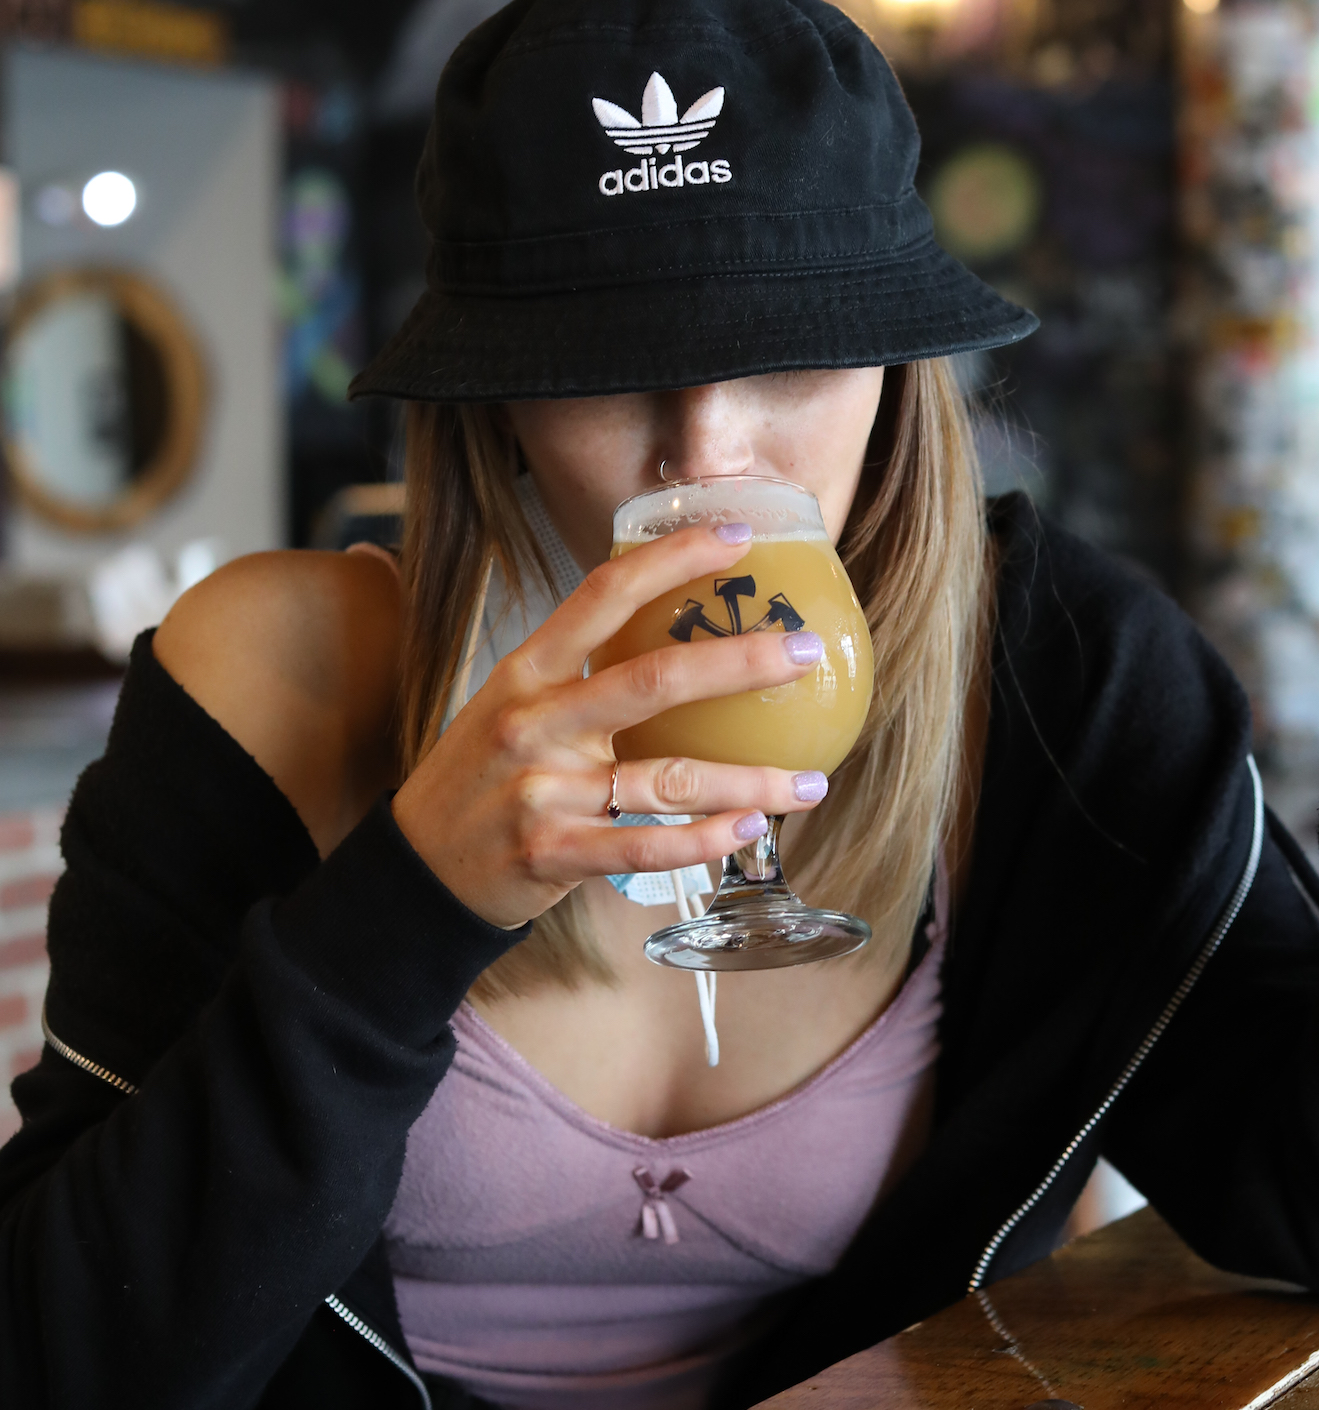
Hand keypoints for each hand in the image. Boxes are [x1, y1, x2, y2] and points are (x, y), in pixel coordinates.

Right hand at [392, 522, 829, 928]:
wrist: (418, 872)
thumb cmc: (483, 782)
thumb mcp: (514, 708)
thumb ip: (582, 676)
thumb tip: (682, 644)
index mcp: (528, 671)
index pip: (604, 593)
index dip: (673, 558)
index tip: (738, 537)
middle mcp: (535, 721)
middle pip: (655, 679)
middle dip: (741, 662)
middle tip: (805, 651)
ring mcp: (543, 789)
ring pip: (669, 778)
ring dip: (751, 780)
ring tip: (810, 783)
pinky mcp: (552, 853)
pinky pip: (646, 845)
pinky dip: (706, 840)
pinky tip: (750, 829)